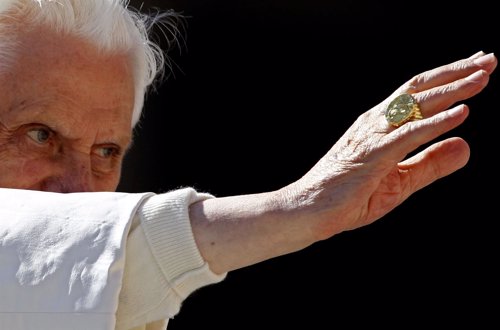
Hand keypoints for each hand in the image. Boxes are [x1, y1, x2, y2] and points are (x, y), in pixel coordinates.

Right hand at [287, 51, 496, 236]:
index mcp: (380, 126)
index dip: (448, 79)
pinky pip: (409, 135)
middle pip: (419, 89)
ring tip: (482, 77)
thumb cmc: (347, 196)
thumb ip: (430, 164)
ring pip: (416, 105)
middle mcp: (376, 122)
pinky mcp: (372, 154)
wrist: (309, 210)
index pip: (417, 95)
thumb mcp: (400, 182)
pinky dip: (436, 123)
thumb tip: (465, 145)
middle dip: (455, 73)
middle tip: (488, 60)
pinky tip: (462, 112)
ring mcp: (373, 136)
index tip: (477, 68)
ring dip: (451, 89)